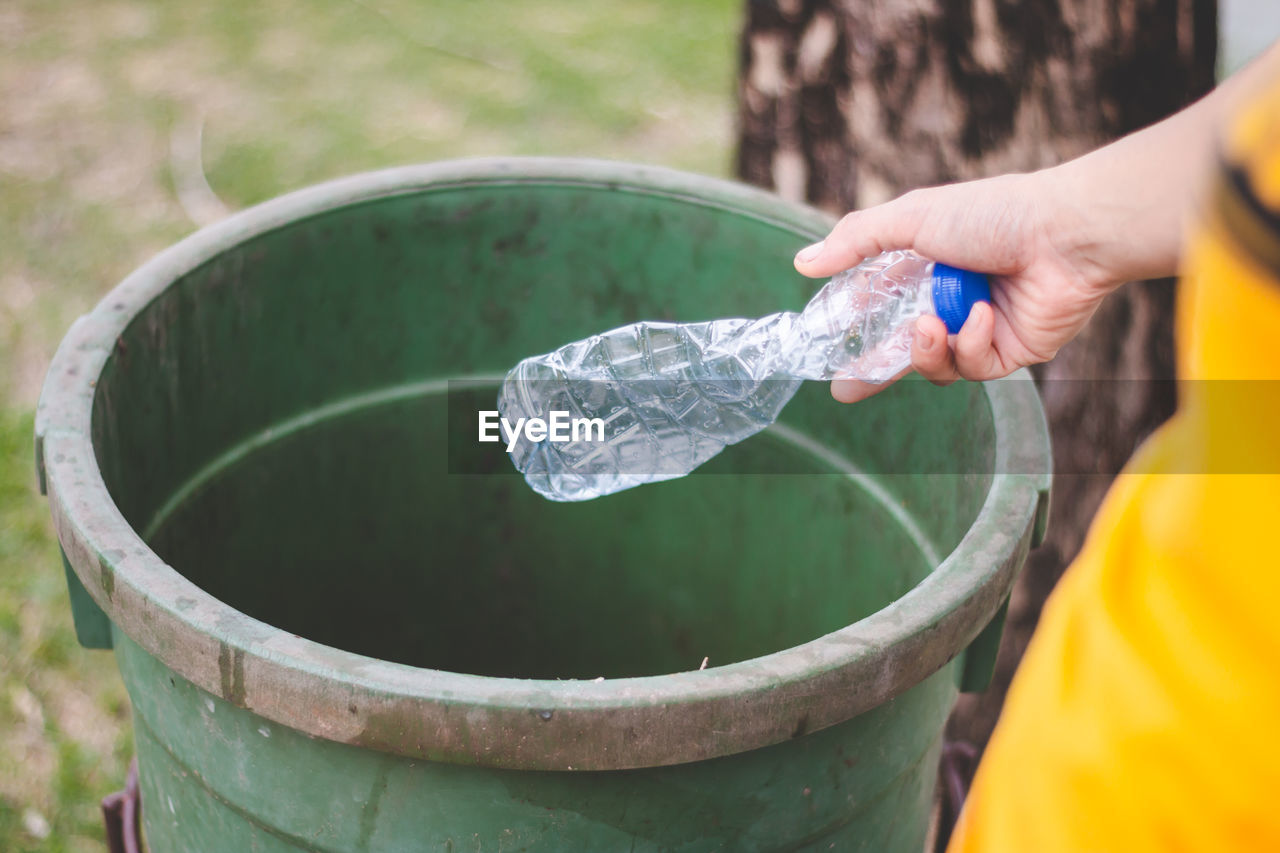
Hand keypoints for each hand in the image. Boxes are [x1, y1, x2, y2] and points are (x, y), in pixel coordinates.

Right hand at [794, 172, 1122, 402]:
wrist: (1065, 236)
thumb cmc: (994, 215)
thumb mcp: (911, 217)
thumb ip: (855, 241)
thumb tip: (803, 263)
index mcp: (928, 264)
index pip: (880, 302)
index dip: (854, 324)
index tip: (827, 343)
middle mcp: (951, 299)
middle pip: (904, 346)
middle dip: (874, 369)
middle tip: (844, 388)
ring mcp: (979, 328)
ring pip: (935, 363)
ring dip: (926, 348)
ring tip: (930, 325)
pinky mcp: (1009, 352)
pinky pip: (973, 366)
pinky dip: (971, 342)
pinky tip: (982, 316)